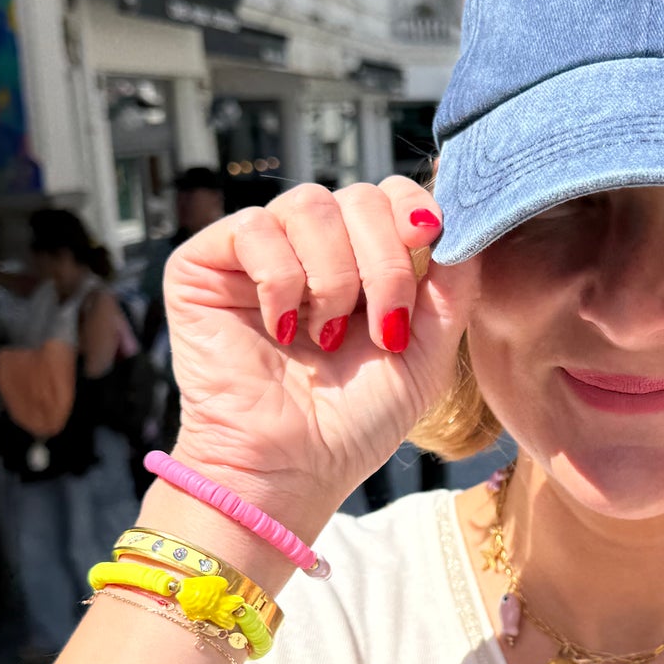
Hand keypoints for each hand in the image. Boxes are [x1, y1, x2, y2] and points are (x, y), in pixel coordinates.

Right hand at [163, 178, 476, 522]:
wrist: (292, 469)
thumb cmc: (355, 422)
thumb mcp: (428, 352)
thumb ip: (452, 286)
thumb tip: (459, 218)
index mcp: (361, 259)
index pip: (391, 193)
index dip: (414, 211)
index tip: (428, 245)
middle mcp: (309, 246)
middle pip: (359, 196)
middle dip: (384, 264)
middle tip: (378, 330)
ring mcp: (256, 252)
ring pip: (309, 205)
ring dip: (333, 278)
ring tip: (325, 338)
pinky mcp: (204, 264)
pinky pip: (254, 228)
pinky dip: (280, 282)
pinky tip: (281, 330)